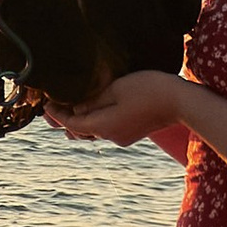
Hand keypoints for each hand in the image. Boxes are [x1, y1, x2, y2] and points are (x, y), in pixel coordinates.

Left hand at [40, 71, 191, 147]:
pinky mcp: (132, 133)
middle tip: (53, 105)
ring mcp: (123, 137)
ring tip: (71, 105)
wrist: (181, 102)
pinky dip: (96, 120)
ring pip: (94, 131)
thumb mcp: (116, 89)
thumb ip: (93, 99)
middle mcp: (111, 136)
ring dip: (82, 120)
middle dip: (66, 119)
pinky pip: (107, 129)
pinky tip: (95, 108)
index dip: (56, 113)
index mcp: (103, 125)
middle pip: (81, 130)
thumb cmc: (148, 89)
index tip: (45, 104)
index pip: (71, 122)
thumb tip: (76, 108)